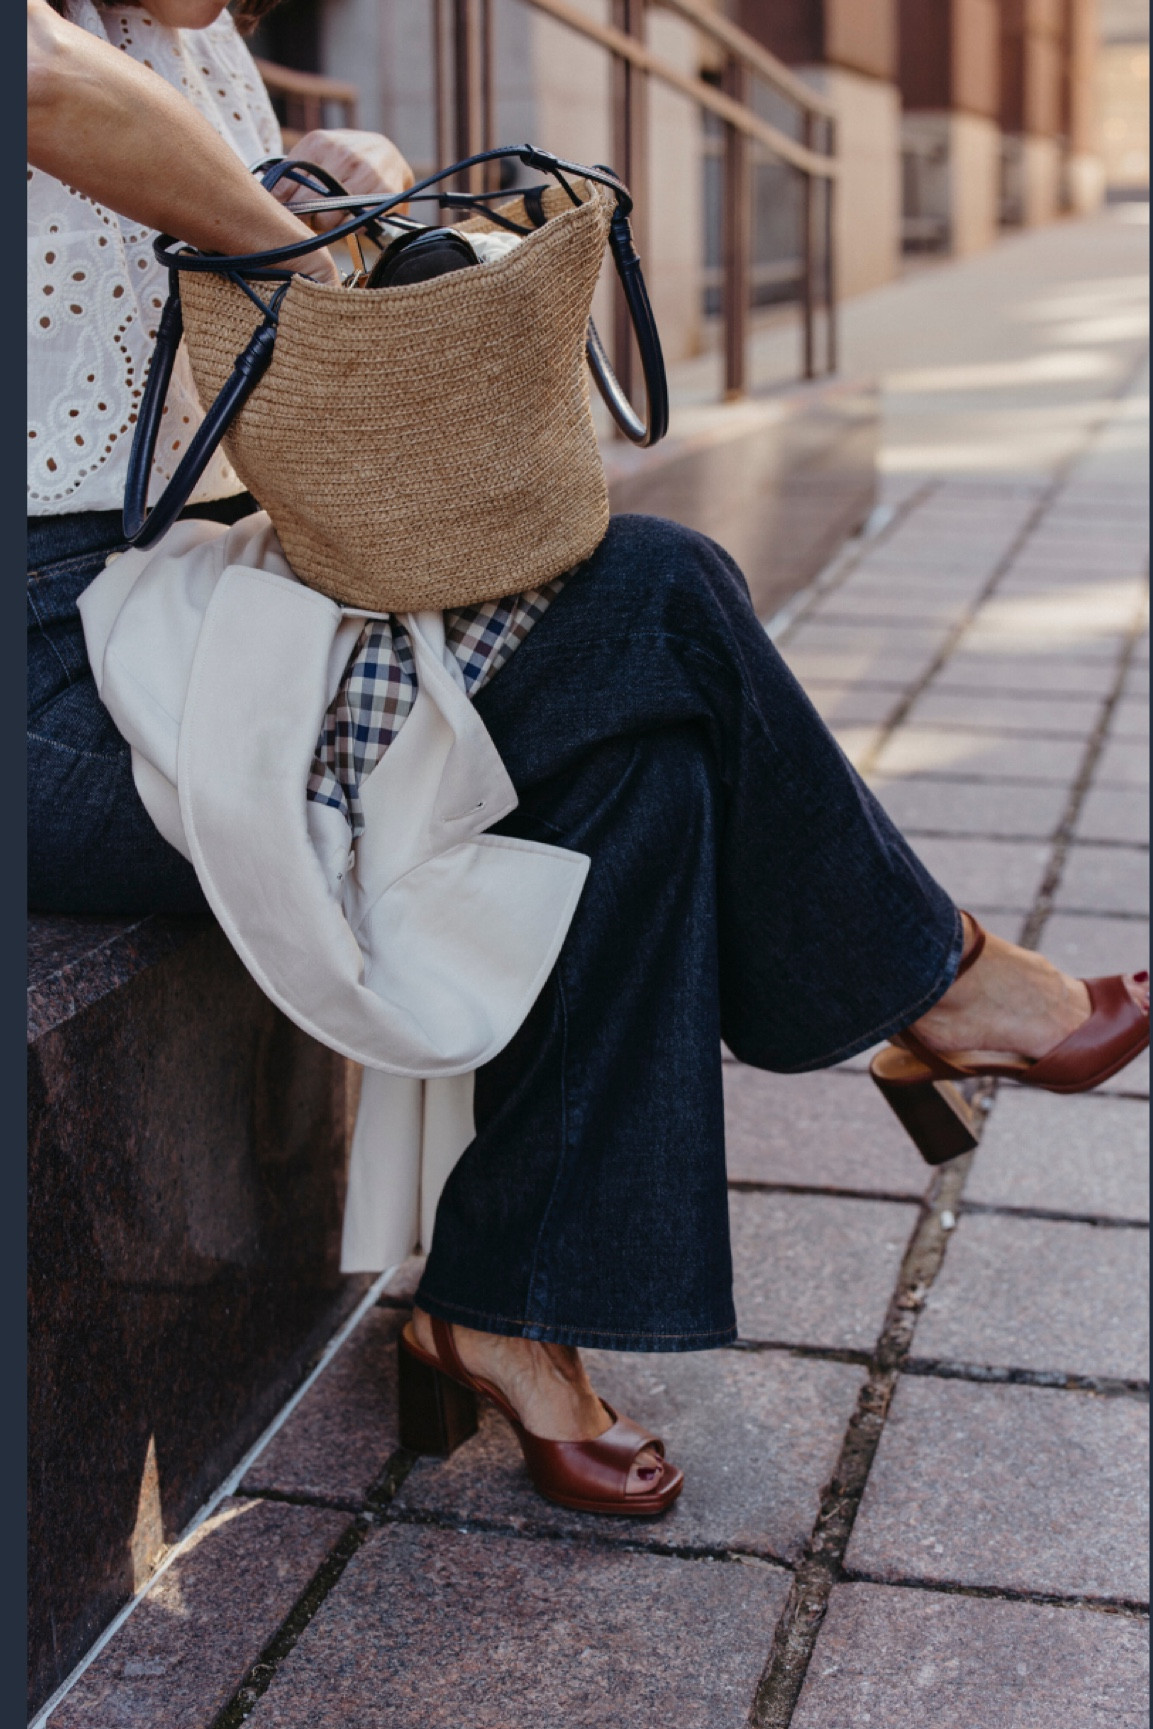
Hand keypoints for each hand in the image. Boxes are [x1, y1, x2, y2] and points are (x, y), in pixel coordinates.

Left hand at [279, 128, 414, 230]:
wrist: (389, 155)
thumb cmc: (343, 160)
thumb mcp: (316, 155)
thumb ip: (290, 173)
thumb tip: (265, 198)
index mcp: (318, 143)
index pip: (285, 186)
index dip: (284, 207)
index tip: (288, 213)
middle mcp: (342, 154)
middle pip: (306, 206)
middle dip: (306, 218)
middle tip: (313, 217)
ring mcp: (365, 172)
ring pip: (329, 220)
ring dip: (327, 226)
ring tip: (333, 217)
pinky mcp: (384, 192)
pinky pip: (354, 225)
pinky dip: (350, 228)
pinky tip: (352, 217)